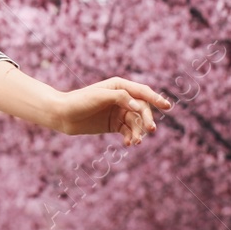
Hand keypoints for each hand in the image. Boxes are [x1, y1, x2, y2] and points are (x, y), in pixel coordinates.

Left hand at [52, 77, 171, 146]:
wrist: (63, 114)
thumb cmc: (80, 101)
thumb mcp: (100, 96)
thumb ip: (120, 98)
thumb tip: (137, 105)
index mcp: (119, 86)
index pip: (142, 92)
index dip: (156, 98)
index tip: (167, 106)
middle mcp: (122, 98)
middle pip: (142, 109)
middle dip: (147, 119)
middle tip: (151, 130)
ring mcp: (118, 112)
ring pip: (136, 122)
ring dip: (139, 131)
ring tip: (136, 141)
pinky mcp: (114, 124)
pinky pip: (128, 131)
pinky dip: (131, 137)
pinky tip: (129, 143)